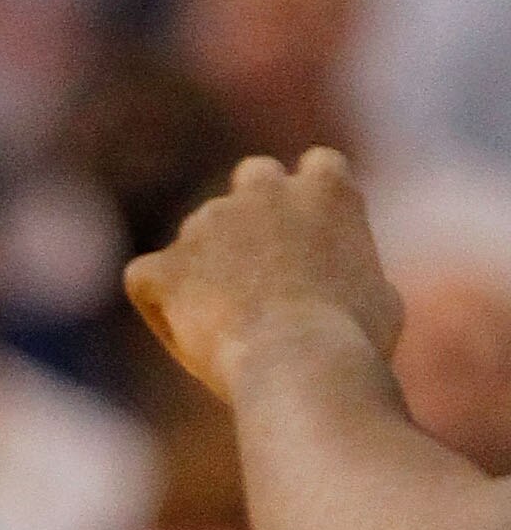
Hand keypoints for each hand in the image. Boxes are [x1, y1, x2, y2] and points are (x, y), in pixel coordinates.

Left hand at [127, 147, 402, 409]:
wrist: (301, 363)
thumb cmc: (353, 341)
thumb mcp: (382, 299)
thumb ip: (356, 270)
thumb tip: (349, 280)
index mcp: (327, 189)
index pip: (318, 166)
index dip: (309, 199)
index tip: (307, 238)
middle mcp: (265, 188)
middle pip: (254, 177)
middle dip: (253, 212)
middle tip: (256, 271)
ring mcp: (211, 221)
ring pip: (199, 232)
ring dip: (205, 265)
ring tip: (227, 326)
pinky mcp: (168, 265)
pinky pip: (146, 276)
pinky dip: (157, 302)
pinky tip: (182, 333)